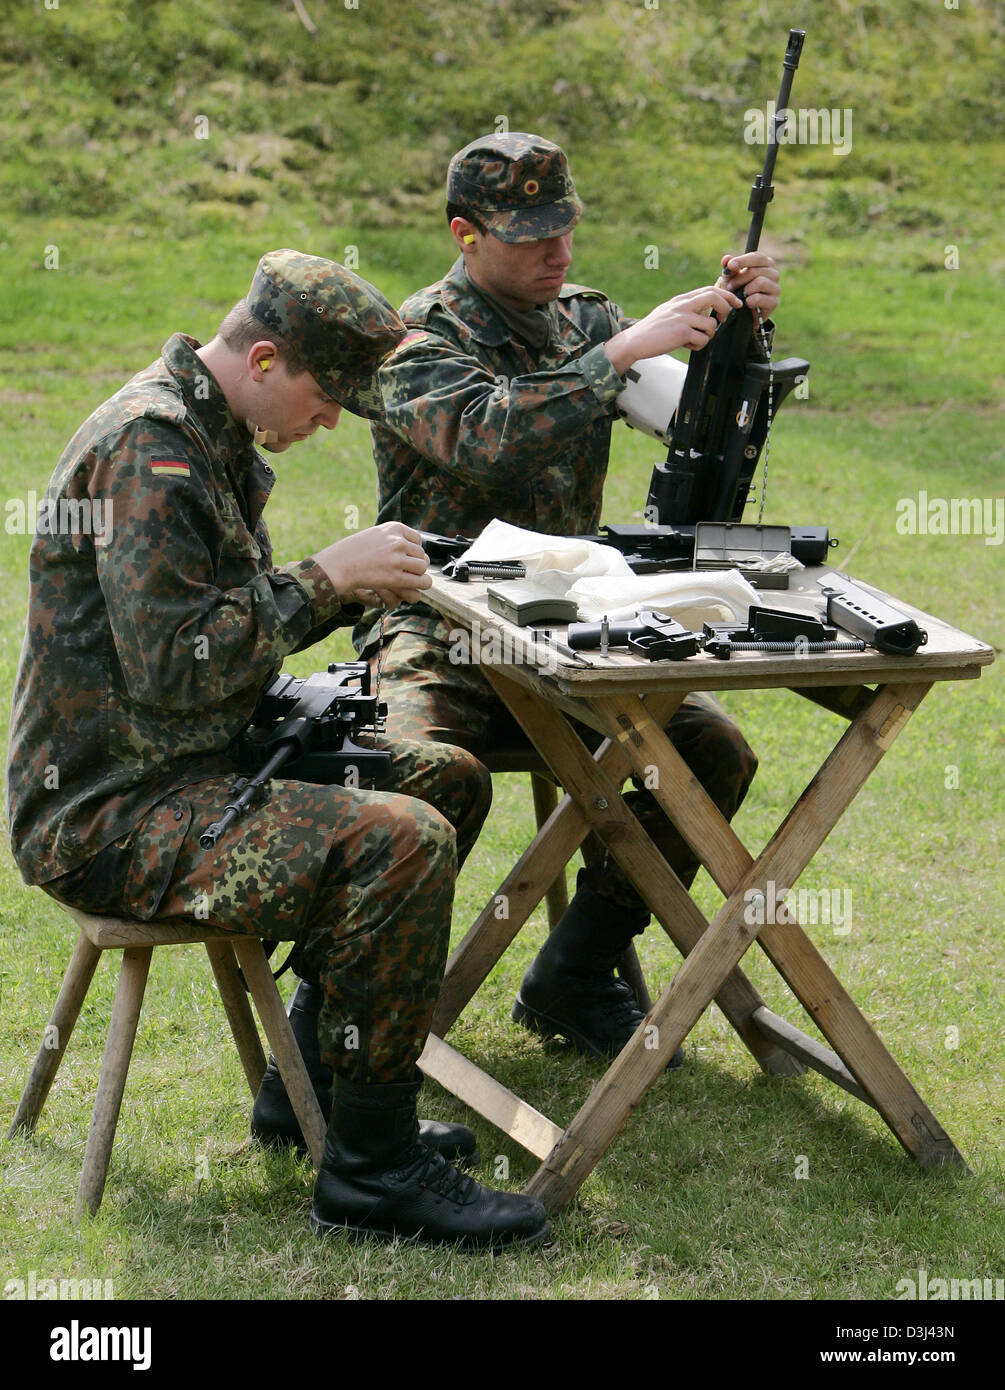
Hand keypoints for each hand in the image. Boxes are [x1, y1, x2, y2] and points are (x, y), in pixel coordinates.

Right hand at [310, 522, 430, 605]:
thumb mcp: (374, 535)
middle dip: (415, 564)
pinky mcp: (395, 577)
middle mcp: (397, 541)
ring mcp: (397, 559)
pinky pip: (421, 581)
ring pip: (422, 567)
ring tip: (410, 579)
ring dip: (419, 575)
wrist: (337, 565)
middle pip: (421, 554)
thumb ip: (392, 538)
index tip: (406, 558)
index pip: (417, 539)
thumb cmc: (352, 552)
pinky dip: (421, 585)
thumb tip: (412, 548)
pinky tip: (416, 587)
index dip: (413, 551)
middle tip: (406, 572)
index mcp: (393, 528)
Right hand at [604, 284, 742, 374]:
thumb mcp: (668, 312)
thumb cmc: (651, 330)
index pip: (709, 289)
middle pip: (714, 297)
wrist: (634, 341)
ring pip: (711, 324)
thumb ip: (685, 309)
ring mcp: (682, 318)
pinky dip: (698, 345)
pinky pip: (702, 339)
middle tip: (723, 319)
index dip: (726, 295)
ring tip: (695, 340)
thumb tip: (704, 312)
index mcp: (681, 299)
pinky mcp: (681, 333)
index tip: (734, 303)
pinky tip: (687, 345)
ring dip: (708, 335)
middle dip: (725, 308)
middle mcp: (683, 305)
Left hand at [718, 251, 779, 315]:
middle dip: (740, 279)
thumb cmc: (737, 290)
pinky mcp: (774, 302)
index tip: (730, 266)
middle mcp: (773, 274)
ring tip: (738, 295)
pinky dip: (750, 300)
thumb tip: (726, 258)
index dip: (743, 260)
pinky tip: (746, 302)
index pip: (757, 257)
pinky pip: (760, 297)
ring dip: (745, 289)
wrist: (742, 313)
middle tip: (730, 287)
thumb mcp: (730, 278)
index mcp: (765, 263)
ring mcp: (775, 287)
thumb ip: (729, 268)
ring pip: (760, 282)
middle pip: (756, 270)